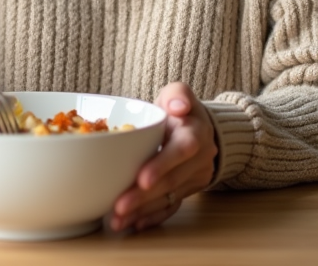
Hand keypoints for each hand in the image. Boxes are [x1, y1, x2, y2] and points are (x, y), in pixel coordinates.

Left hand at [109, 82, 216, 232]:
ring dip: (143, 211)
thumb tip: (178, 107)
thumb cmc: (178, 108)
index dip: (163, 165)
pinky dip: (153, 217)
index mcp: (196, 132)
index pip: (182, 149)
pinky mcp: (188, 190)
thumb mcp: (178, 92)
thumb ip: (178, 95)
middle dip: (145, 196)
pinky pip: (171, 207)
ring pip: (169, 197)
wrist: (197, 127)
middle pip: (172, 180)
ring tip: (117, 220)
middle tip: (119, 207)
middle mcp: (200, 158)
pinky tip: (134, 224)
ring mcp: (195, 177)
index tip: (142, 179)